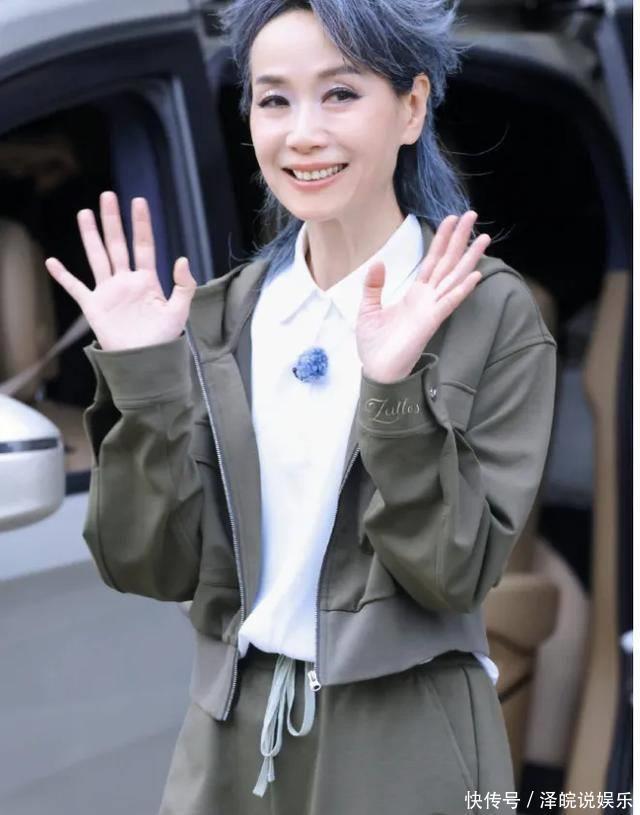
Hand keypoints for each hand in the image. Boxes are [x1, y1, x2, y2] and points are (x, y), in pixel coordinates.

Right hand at [44, 191, 196, 351]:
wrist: (145, 361)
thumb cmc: (164, 338)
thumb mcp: (179, 311)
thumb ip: (183, 285)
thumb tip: (182, 259)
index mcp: (147, 280)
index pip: (143, 245)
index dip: (141, 224)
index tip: (138, 201)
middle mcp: (126, 281)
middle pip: (117, 245)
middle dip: (112, 221)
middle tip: (107, 195)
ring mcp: (109, 292)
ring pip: (97, 257)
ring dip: (90, 236)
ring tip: (84, 213)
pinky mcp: (94, 306)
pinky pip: (76, 288)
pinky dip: (63, 276)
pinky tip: (52, 262)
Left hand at [356, 211, 490, 383]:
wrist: (376, 370)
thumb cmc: (374, 345)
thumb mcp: (368, 309)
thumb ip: (374, 286)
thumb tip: (378, 262)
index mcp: (415, 294)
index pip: (432, 261)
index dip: (441, 239)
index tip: (450, 218)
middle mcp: (427, 299)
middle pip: (448, 262)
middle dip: (460, 239)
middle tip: (472, 214)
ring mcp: (431, 309)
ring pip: (454, 278)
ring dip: (469, 258)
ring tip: (484, 238)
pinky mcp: (430, 322)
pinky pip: (448, 302)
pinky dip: (462, 289)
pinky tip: (475, 274)